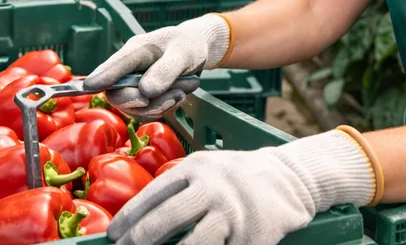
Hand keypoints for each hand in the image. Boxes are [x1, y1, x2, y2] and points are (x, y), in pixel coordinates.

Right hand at [83, 14, 229, 118]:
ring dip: (161, 105)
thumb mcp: (182, 54)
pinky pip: (147, 113)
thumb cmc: (187, 46)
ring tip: (182, 91)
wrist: (197, 50)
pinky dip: (166, 108)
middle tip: (173, 95)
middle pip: (117, 94)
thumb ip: (165, 71)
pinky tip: (180, 95)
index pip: (113, 66)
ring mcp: (135, 84)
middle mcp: (130, 69)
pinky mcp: (145, 97)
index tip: (88, 87)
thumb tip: (145, 91)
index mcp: (135, 51)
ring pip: (134, 108)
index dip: (101, 77)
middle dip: (143, 102)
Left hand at [107, 130, 376, 244]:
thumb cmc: (236, 177)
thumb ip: (178, 188)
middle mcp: (213, 188)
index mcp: (196, 169)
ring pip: (193, 244)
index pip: (154, 194)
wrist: (290, 179)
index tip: (114, 235)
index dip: (130, 217)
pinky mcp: (252, 237)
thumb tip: (138, 221)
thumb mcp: (206, 169)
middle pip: (168, 218)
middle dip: (141, 239)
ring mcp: (234, 214)